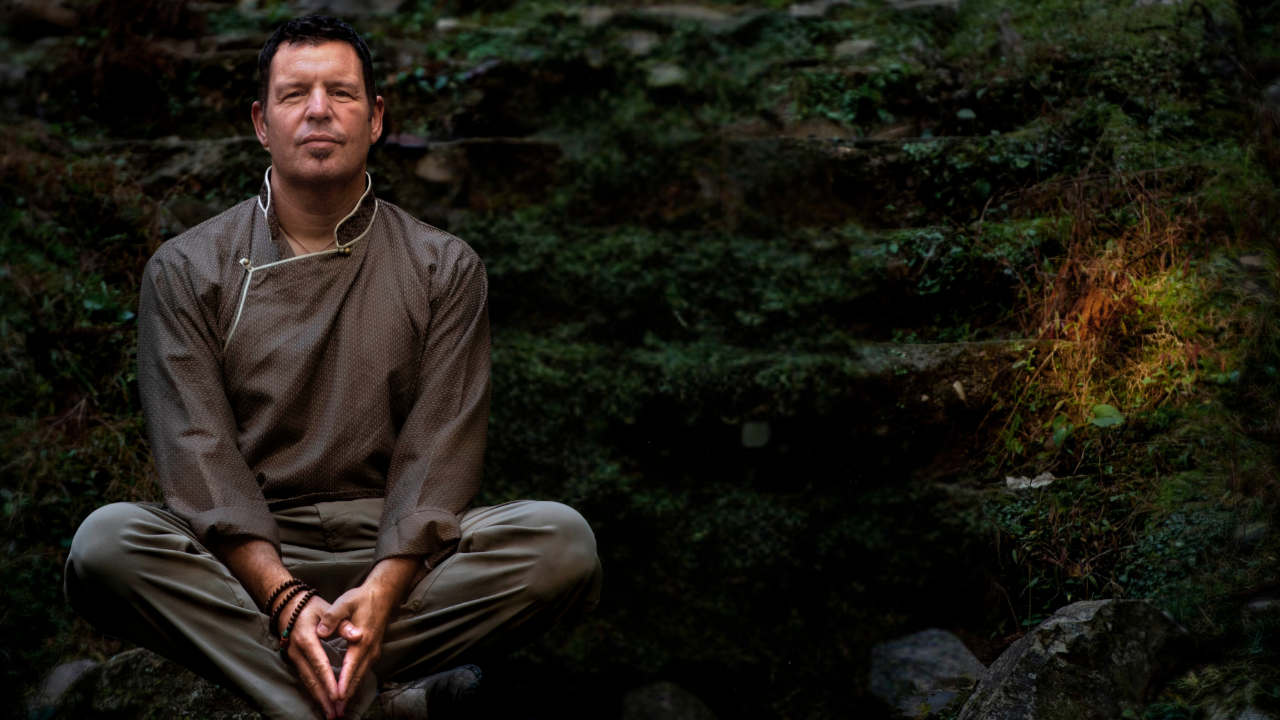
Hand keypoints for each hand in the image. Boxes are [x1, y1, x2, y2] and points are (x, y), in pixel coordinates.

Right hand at [280, 592, 355, 718]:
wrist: (289, 605)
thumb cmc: (312, 607)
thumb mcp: (329, 608)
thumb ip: (343, 624)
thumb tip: (357, 635)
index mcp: (306, 638)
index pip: (319, 663)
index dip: (328, 680)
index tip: (336, 694)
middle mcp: (297, 651)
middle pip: (311, 678)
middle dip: (323, 697)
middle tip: (334, 713)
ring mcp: (294, 657)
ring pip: (307, 682)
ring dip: (318, 698)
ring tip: (329, 713)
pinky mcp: (295, 661)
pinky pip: (305, 678)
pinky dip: (314, 691)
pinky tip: (322, 702)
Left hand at [316, 583, 392, 705]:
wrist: (382, 594)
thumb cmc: (361, 598)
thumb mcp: (344, 602)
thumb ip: (332, 617)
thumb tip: (321, 632)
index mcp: (362, 639)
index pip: (351, 665)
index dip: (344, 682)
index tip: (338, 696)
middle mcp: (370, 649)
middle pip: (358, 677)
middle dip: (348, 695)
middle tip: (337, 711)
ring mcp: (373, 651)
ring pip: (362, 676)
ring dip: (352, 692)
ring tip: (342, 708)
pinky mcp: (373, 651)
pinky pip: (364, 672)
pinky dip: (356, 684)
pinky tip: (349, 691)